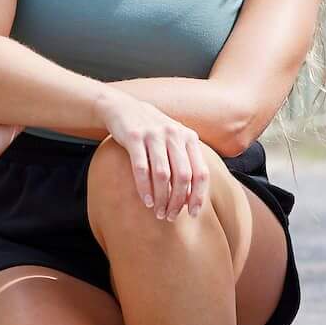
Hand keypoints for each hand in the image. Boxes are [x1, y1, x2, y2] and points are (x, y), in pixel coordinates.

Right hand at [96, 90, 209, 218]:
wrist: (124, 108)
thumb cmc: (153, 132)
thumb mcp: (174, 140)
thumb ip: (185, 162)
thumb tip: (192, 197)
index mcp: (188, 137)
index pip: (201, 171)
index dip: (199, 195)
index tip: (193, 213)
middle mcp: (174, 134)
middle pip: (183, 176)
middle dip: (178, 201)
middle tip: (170, 216)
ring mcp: (154, 134)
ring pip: (163, 174)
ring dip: (161, 198)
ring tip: (158, 212)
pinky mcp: (134, 137)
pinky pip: (141, 168)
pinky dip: (144, 188)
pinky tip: (146, 201)